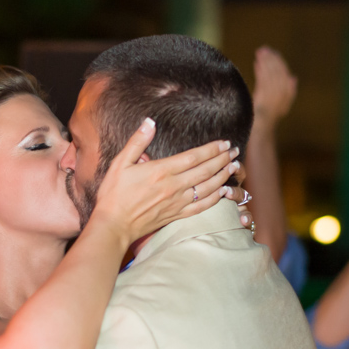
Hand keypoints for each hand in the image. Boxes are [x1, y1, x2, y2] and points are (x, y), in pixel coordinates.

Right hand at [92, 119, 238, 242]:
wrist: (113, 225)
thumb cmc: (113, 195)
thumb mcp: (120, 163)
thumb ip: (137, 142)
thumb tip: (149, 122)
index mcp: (161, 171)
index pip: (194, 157)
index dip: (212, 149)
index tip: (224, 143)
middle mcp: (173, 186)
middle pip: (205, 170)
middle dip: (223, 159)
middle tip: (235, 151)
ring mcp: (177, 202)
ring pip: (208, 188)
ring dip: (223, 176)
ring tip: (234, 167)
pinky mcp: (175, 215)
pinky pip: (201, 206)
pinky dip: (215, 198)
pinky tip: (223, 192)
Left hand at [252, 47, 296, 128]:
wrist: (262, 129)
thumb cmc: (269, 118)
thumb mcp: (282, 105)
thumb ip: (289, 91)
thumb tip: (293, 78)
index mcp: (287, 93)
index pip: (284, 73)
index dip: (279, 62)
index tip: (273, 53)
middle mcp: (282, 93)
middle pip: (278, 71)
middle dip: (271, 59)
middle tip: (264, 49)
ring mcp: (273, 95)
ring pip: (270, 73)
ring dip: (266, 62)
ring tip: (260, 53)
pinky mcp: (264, 97)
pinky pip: (263, 79)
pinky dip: (261, 70)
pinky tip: (257, 63)